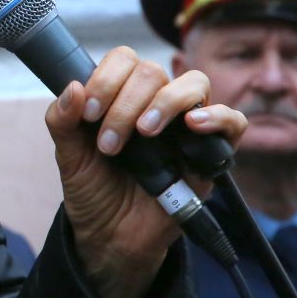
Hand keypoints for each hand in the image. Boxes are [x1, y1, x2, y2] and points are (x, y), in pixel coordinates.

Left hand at [44, 47, 244, 297]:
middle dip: (126, 103)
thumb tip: (73, 86)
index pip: (124, 59)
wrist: (112, 237)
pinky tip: (193, 124)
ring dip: (166, 101)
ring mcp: (187, 125)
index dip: (105, 79)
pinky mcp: (212, 152)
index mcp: (122, 96)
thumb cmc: (94, 191)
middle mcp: (157, 103)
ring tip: (146, 132)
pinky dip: (217, 116)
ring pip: (194, 83)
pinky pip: (234, 121)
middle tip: (110, 144)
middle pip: (153, 71)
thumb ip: (62, 121)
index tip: (90, 114)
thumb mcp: (69, 156)